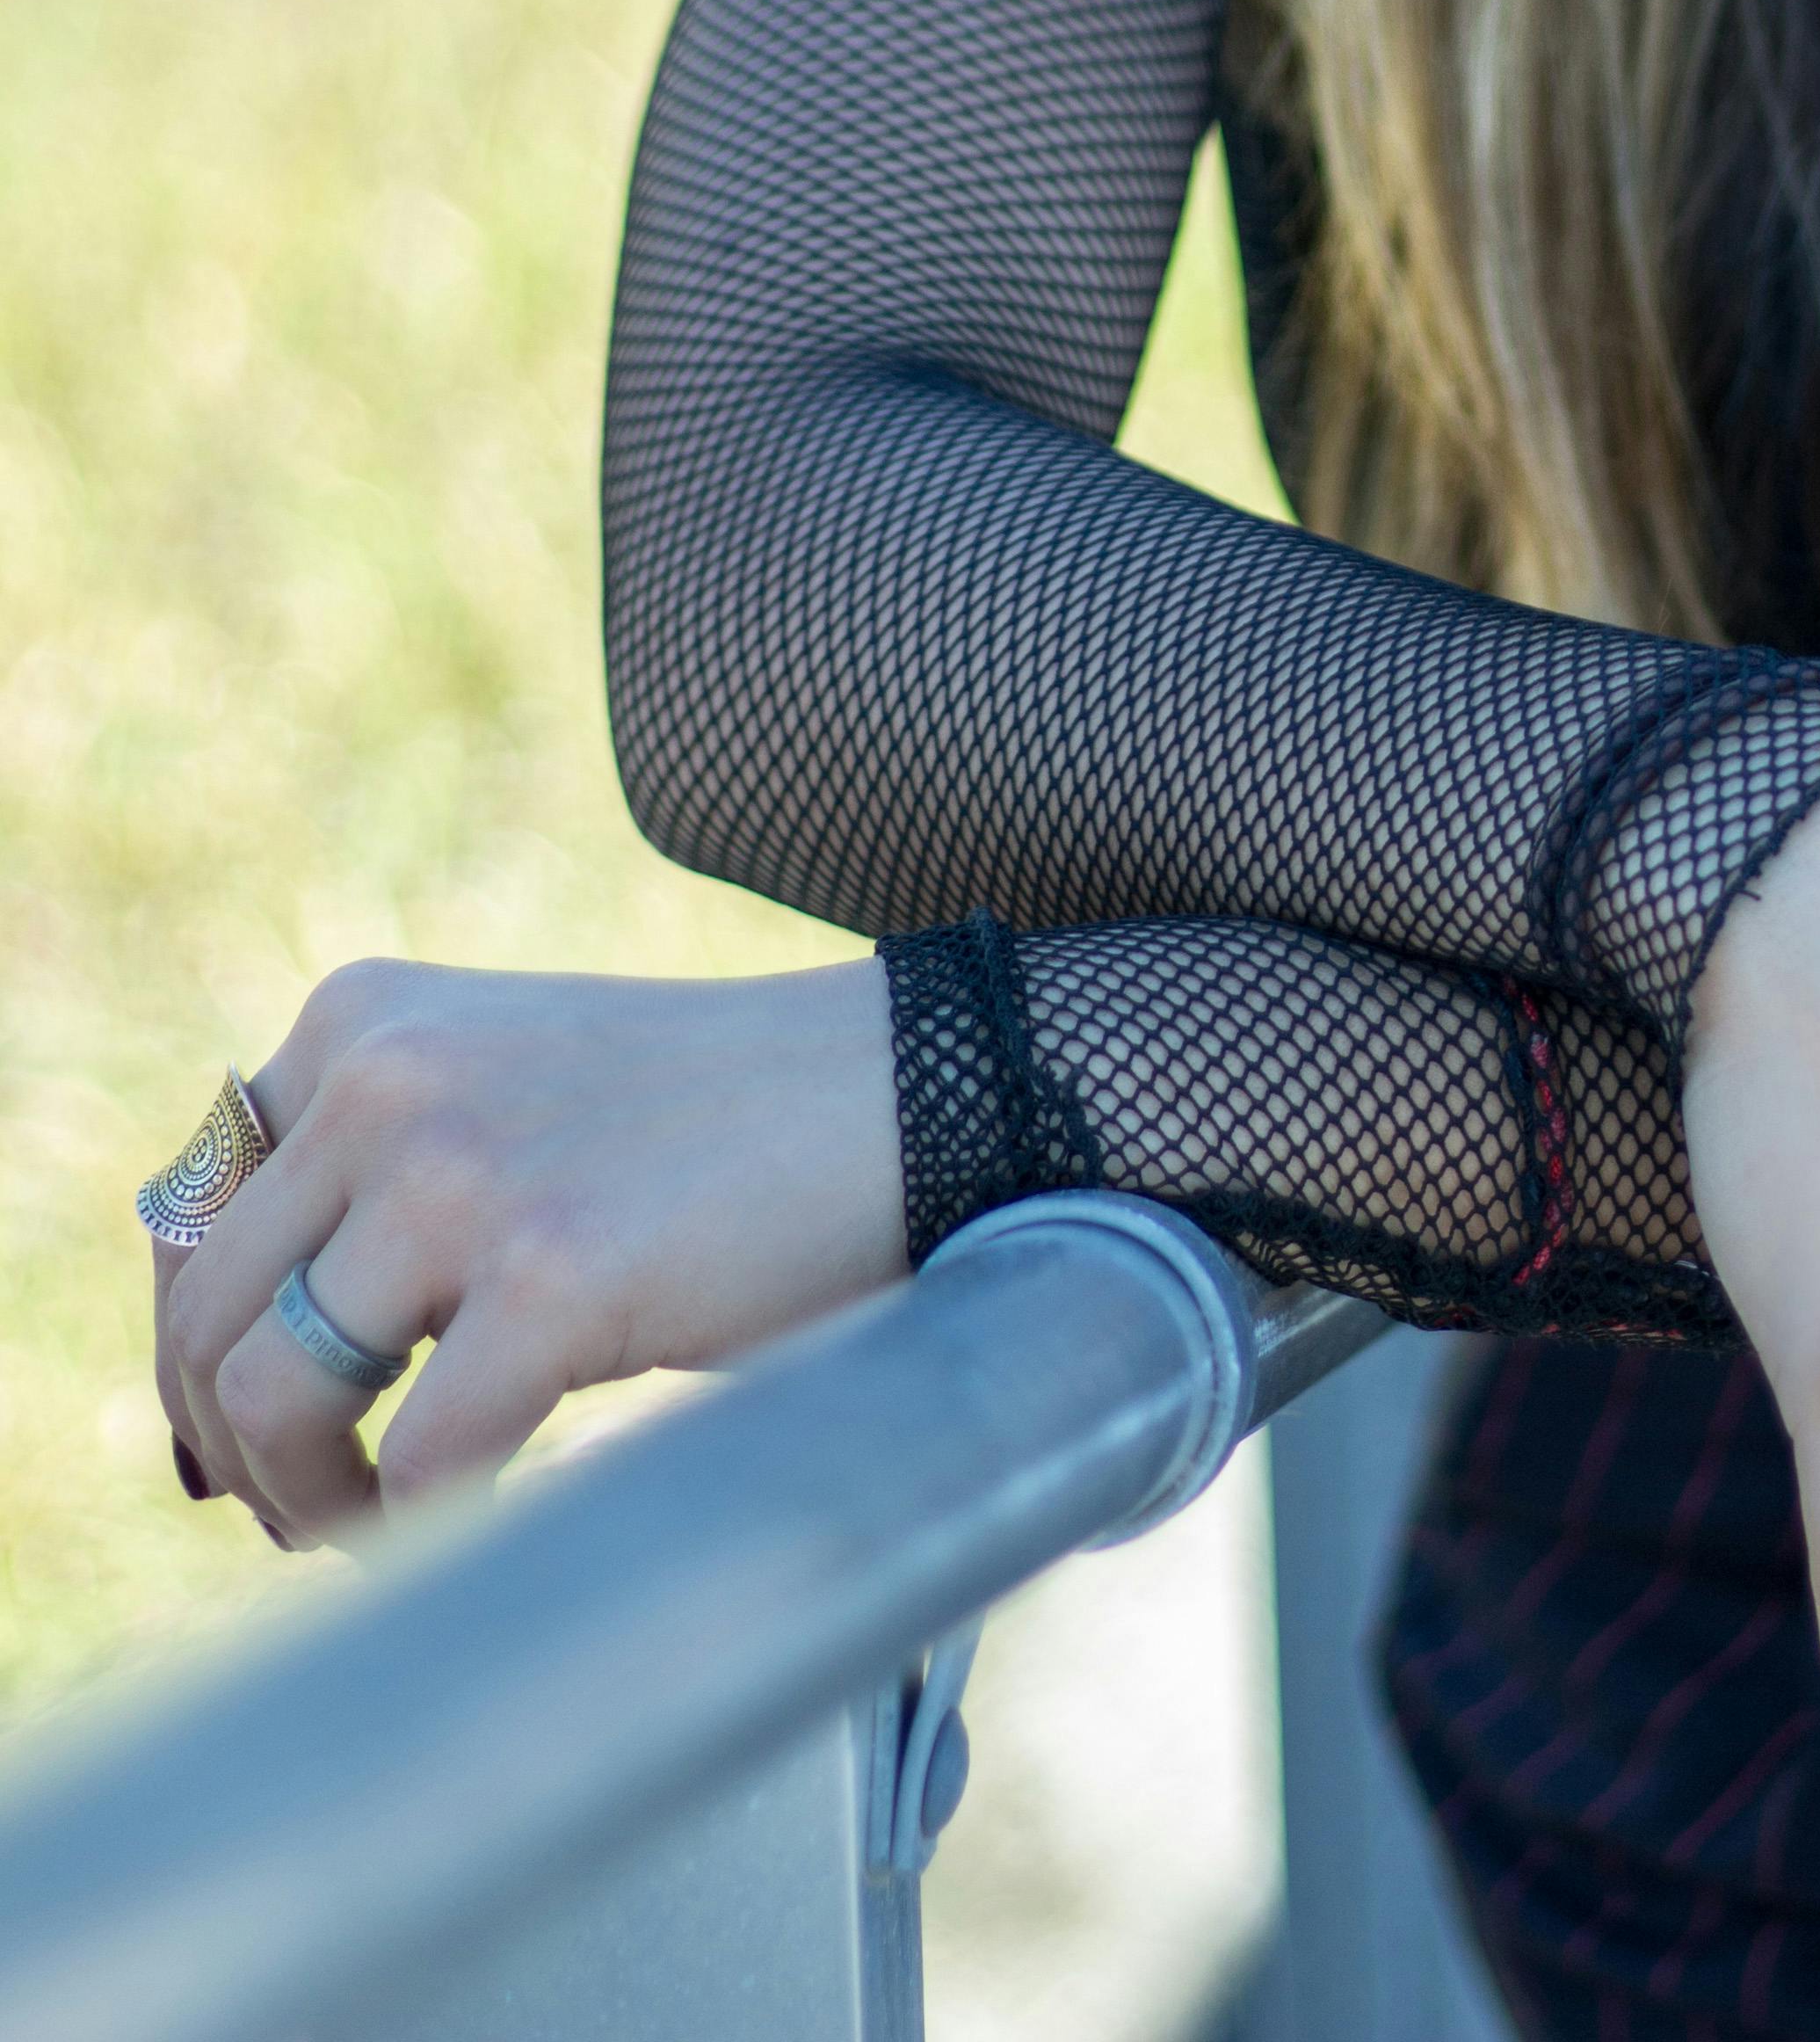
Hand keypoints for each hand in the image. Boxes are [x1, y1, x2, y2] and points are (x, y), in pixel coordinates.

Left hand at [152, 957, 906, 1554]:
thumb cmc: (709, 1127)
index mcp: (362, 1019)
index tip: (250, 1443)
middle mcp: (385, 1074)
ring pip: (265, 1396)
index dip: (201, 1351)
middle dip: (242, 1453)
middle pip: (205, 1319)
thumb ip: (363, 1184)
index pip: (185, 1216)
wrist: (904, 1093)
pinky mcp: (552, 1271)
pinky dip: (433, 1531)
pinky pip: (419, 1466)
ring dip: (308, 1503)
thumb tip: (214, 1405)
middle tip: (321, 1516)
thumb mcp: (501, 1096)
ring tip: (382, 1531)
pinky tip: (494, 1522)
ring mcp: (461, 1169)